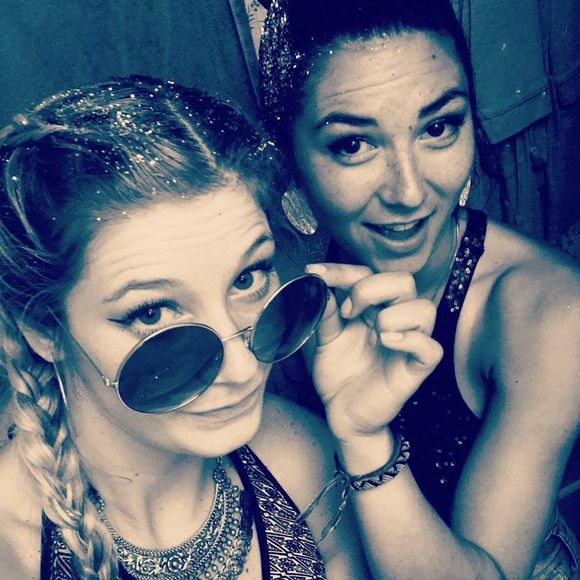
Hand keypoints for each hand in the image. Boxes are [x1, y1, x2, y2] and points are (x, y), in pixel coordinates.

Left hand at [307, 263, 442, 443]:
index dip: (341, 270)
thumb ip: (325, 312)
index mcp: (373, 308)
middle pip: (404, 281)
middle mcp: (394, 319)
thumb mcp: (325, 339)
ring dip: (394, 314)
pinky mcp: (416, 369)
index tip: (314, 274)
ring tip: (373, 332)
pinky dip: (412, 340)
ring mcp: (408, 343)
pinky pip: (431, 348)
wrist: (343, 415)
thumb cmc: (339, 373)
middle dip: (371, 288)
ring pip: (425, 309)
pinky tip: (387, 342)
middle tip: (348, 311)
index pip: (366, 274)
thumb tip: (317, 284)